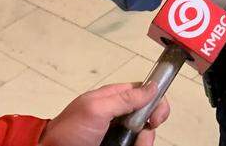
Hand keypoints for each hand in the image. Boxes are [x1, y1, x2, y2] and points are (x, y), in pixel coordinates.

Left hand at [41, 82, 169, 145]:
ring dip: (142, 142)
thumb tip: (152, 87)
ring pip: (143, 136)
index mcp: (113, 98)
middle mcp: (118, 115)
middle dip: (149, 128)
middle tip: (139, 136)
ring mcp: (117, 133)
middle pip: (149, 116)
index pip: (145, 91)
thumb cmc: (69, 132)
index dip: (156, 102)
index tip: (156, 117)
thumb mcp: (96, 109)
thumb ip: (125, 98)